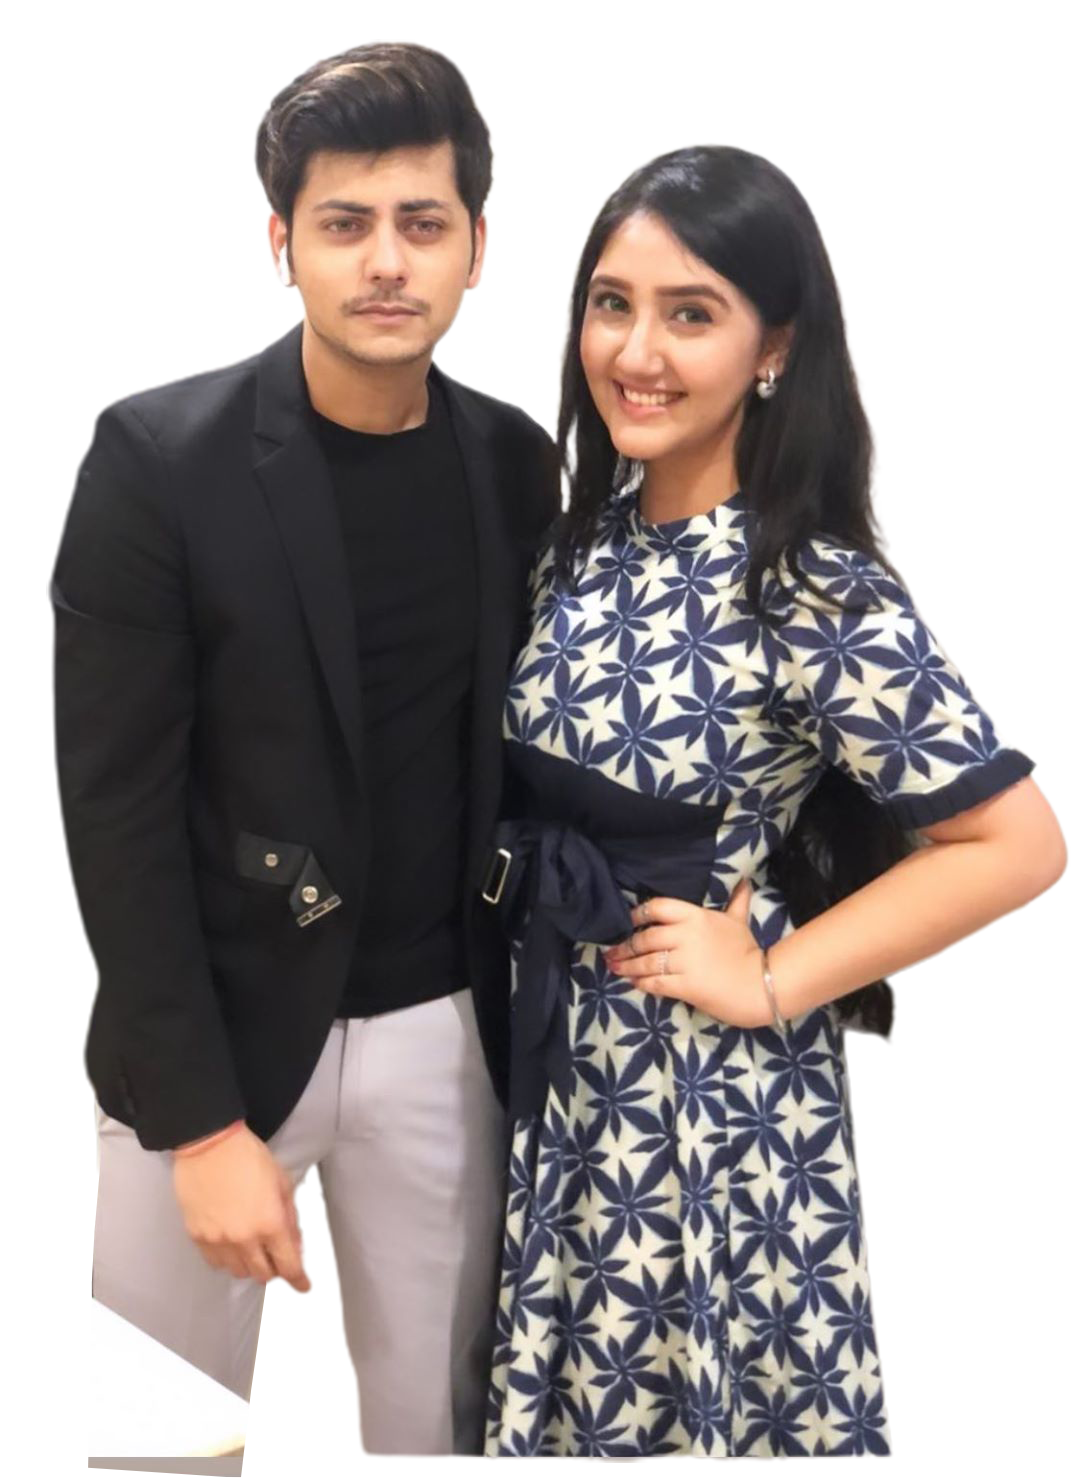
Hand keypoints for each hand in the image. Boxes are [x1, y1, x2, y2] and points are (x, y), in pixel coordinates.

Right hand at [172, 1125, 312, 1292]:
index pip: (288, 1265)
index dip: (300, 1281)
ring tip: (252, 1247)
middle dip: (274, 1269)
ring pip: (238, 1272)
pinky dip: (228, 1260)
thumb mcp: (281, 1182)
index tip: (306, 1287)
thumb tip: (297, 1247)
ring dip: (250, 1265)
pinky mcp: (197, 1237)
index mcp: (269, 1223)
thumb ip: (290, 1218)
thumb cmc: (250, 1158)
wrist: (208, 1144)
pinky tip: (231, 1245)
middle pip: (263, 1275)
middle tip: (276, 1256)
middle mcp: (244, 1239)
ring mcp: (218, 1241)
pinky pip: (215, 1264)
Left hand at [602, 879, 770, 1028]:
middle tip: (611, 952)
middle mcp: (687, 935)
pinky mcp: (686, 985)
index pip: (658, 907)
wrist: (762, 985)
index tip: (626, 921)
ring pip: (647, 962)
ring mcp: (685, 961)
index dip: (637, 914)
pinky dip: (641, 983)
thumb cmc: (747, 951)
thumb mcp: (738, 921)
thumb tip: (743, 881)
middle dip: (626, 946)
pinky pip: (656, 983)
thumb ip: (736, 900)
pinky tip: (634, 983)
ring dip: (627, 966)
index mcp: (696, 916)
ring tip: (615, 967)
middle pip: (646, 937)